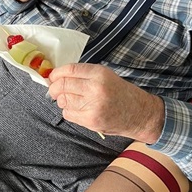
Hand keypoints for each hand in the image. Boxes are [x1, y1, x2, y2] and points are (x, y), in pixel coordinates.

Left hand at [48, 63, 163, 142]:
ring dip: (62, 100)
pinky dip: (69, 111)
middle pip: (62, 85)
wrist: (139, 113)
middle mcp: (96, 88)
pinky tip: (79, 109)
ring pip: (63, 101)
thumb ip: (83, 74)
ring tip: (72, 99)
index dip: (56, 73)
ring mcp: (93, 106)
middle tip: (54, 89)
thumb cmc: (121, 93)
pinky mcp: (91, 121)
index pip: (69, 70)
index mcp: (100, 74)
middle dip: (54, 88)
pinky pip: (68, 114)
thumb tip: (57, 76)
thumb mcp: (105, 75)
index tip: (52, 76)